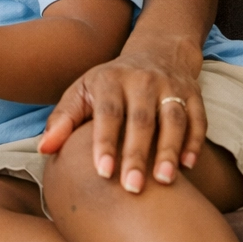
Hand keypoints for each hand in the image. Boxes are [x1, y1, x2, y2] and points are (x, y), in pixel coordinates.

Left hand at [36, 40, 206, 192]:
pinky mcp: (194, 94)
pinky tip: (188, 166)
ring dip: (169, 150)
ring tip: (163, 181)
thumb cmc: (109, 84)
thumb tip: (44, 149)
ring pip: (173, 119)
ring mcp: (170, 86)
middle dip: (136, 154)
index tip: (103, 172)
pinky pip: (198, 119)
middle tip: (132, 187)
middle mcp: (141, 80)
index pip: (108, 113)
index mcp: (110, 80)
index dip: (105, 142)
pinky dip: (194, 142)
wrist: (156, 53)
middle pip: (141, 120)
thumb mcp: (82, 92)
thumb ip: (64, 120)